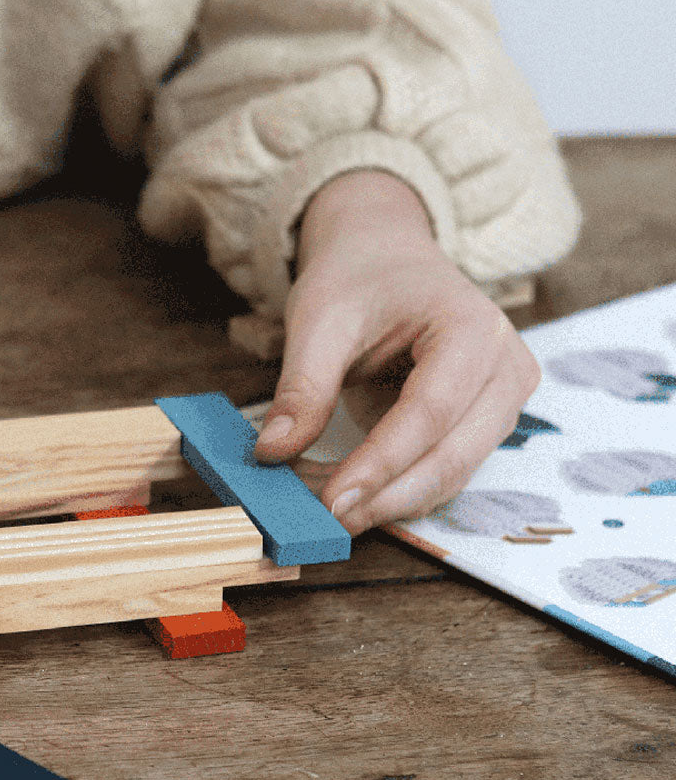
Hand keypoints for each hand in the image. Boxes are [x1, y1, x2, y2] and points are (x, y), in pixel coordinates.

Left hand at [253, 171, 539, 533]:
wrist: (386, 257)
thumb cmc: (358, 277)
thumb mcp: (319, 320)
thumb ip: (303, 387)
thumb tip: (272, 452)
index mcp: (473, 328)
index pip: (429, 412)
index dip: (380, 463)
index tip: (332, 502)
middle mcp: (506, 367)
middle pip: (453, 455)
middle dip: (387, 497)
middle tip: (325, 521)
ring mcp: (505, 400)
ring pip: (453, 474)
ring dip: (391, 501)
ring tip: (328, 511)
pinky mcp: (486, 423)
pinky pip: (445, 470)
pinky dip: (398, 490)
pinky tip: (352, 498)